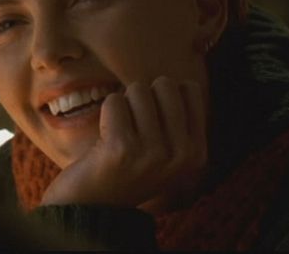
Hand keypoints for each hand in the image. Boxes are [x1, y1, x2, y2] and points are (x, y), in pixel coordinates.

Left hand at [39, 77, 207, 211]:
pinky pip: (114, 101)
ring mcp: (154, 153)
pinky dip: (105, 113)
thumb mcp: (166, 152)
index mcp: (197, 153)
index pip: (189, 88)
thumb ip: (177, 119)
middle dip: (141, 97)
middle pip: (164, 84)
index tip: (151, 122)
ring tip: (118, 135)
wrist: (91, 208)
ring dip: (122, 106)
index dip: (163, 95)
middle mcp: (182, 155)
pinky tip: (105, 139)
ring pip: (137, 90)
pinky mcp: (123, 149)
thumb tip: (179, 81)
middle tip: (132, 128)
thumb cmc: (125, 169)